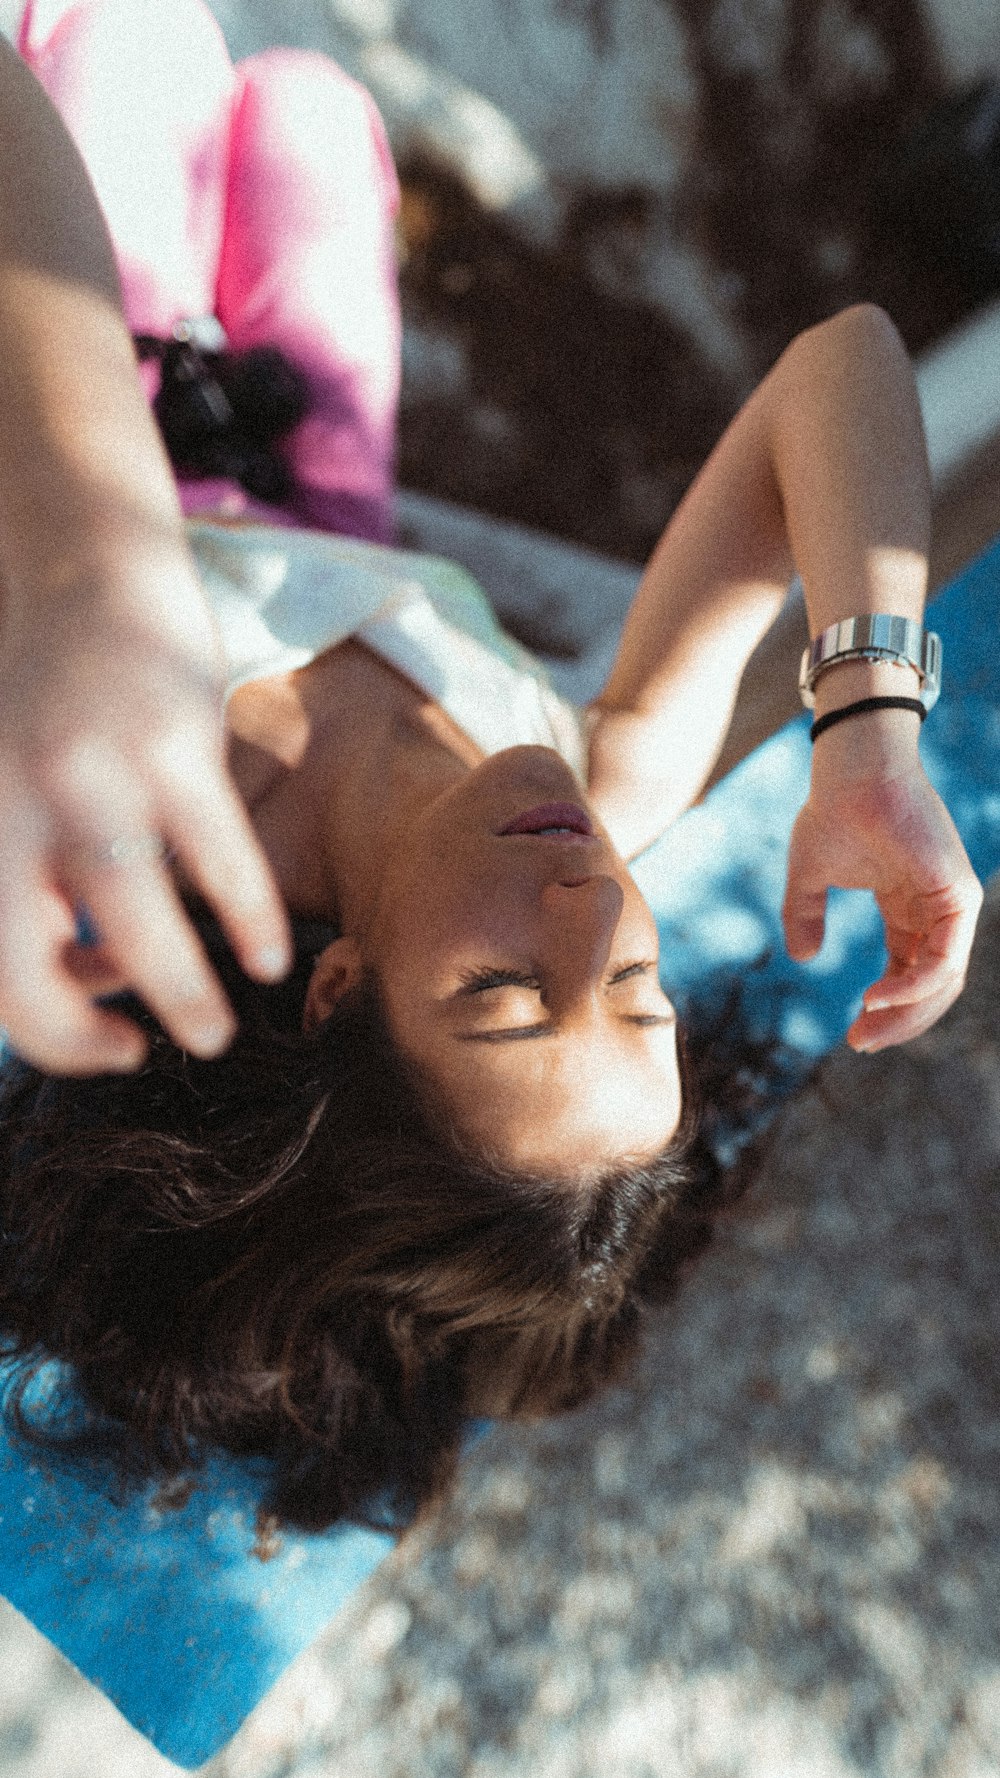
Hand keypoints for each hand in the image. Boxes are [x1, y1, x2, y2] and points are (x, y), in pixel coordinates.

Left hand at [0, 552, 291, 1075]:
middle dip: (83, 1039)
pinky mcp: (171, 746)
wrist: (82, 568)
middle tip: (144, 1052)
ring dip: (180, 995)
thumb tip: (99, 974)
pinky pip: (220, 862)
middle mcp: (11, 806)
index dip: (48, 1032)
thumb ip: (38, 884)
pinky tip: (269, 956)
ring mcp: (92, 775)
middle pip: (24, 968)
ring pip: (134, 922)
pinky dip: (249, 921)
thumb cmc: (50, 702)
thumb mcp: (14, 795)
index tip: (107, 1043)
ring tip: (215, 1035)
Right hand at [782, 734, 982, 1051]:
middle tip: (860, 1043)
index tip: (852, 1034)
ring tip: (865, 1031)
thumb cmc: (833, 810)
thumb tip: (804, 958)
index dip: (886, 1009)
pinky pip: (941, 961)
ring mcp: (952, 903)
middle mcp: (937, 910)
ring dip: (905, 1016)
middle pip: (931, 988)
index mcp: (910, 907)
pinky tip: (875, 998)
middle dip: (898, 1024)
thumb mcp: (810, 876)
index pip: (910, 974)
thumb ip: (804, 917)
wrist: (851, 771)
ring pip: (941, 982)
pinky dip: (912, 988)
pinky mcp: (957, 896)